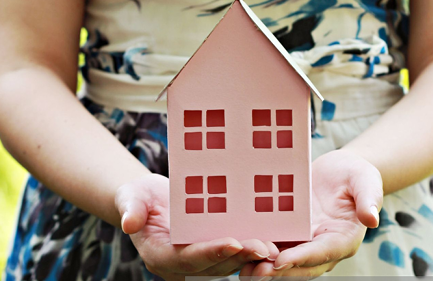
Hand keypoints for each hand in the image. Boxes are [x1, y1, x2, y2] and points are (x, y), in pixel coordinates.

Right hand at [115, 174, 278, 280]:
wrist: (150, 202)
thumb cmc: (139, 197)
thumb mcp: (130, 196)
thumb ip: (131, 208)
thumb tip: (129, 222)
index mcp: (160, 255)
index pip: (187, 259)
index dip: (211, 253)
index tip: (233, 243)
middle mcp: (181, 264)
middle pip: (213, 265)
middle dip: (240, 258)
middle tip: (265, 248)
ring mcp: (198, 260)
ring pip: (228, 264)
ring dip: (251, 258)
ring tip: (274, 247)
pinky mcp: (211, 252)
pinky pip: (232, 255)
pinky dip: (250, 250)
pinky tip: (272, 240)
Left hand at [240, 149, 383, 278]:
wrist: (337, 171)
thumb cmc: (353, 174)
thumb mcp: (365, 179)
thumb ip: (368, 198)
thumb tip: (372, 219)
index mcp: (341, 239)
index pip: (322, 253)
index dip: (302, 258)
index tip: (281, 260)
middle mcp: (320, 247)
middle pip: (300, 267)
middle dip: (278, 272)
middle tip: (255, 272)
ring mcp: (302, 242)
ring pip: (283, 263)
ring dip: (264, 268)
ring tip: (242, 268)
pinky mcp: (287, 233)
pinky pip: (273, 246)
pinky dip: (257, 252)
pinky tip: (238, 250)